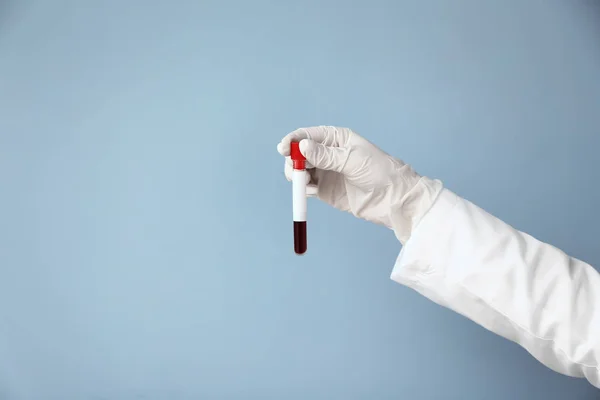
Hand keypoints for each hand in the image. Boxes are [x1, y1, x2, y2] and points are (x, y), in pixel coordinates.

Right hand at [277, 126, 441, 242]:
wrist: (392, 199)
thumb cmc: (379, 172)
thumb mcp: (352, 160)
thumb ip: (326, 155)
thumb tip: (303, 146)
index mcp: (336, 138)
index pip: (308, 135)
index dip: (293, 140)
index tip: (284, 149)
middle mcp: (328, 153)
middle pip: (299, 153)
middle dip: (293, 161)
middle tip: (295, 171)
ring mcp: (325, 172)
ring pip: (300, 171)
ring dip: (297, 176)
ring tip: (304, 183)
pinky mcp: (324, 190)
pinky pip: (307, 187)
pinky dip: (304, 189)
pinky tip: (312, 191)